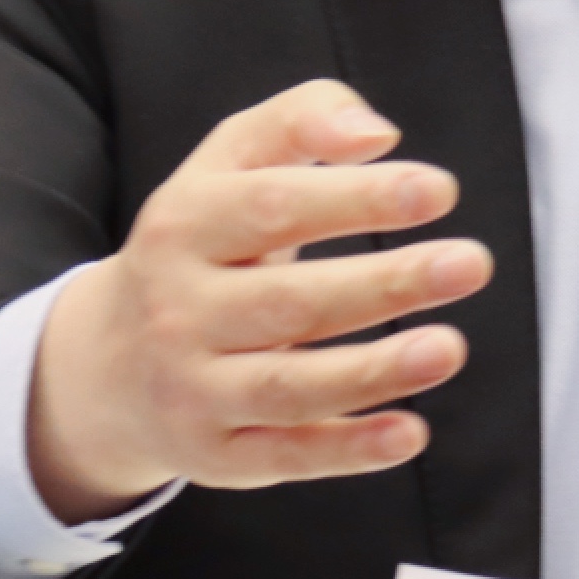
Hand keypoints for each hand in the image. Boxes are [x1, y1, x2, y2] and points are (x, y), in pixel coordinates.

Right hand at [27, 79, 493, 521]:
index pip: (273, 207)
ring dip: (375, 371)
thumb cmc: (202, 244)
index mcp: (184, 225)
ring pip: (290, 386)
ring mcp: (193, 389)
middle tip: (471, 263)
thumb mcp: (229, 164)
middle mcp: (180, 310)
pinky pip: (286, 456)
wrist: (108, 361)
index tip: (438, 190)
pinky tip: (410, 432)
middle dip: (386, 283)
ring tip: (449, 347)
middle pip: (290, 301)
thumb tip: (375, 134)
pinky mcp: (215, 455)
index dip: (358, 198)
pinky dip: (349, 451)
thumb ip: (301, 123)